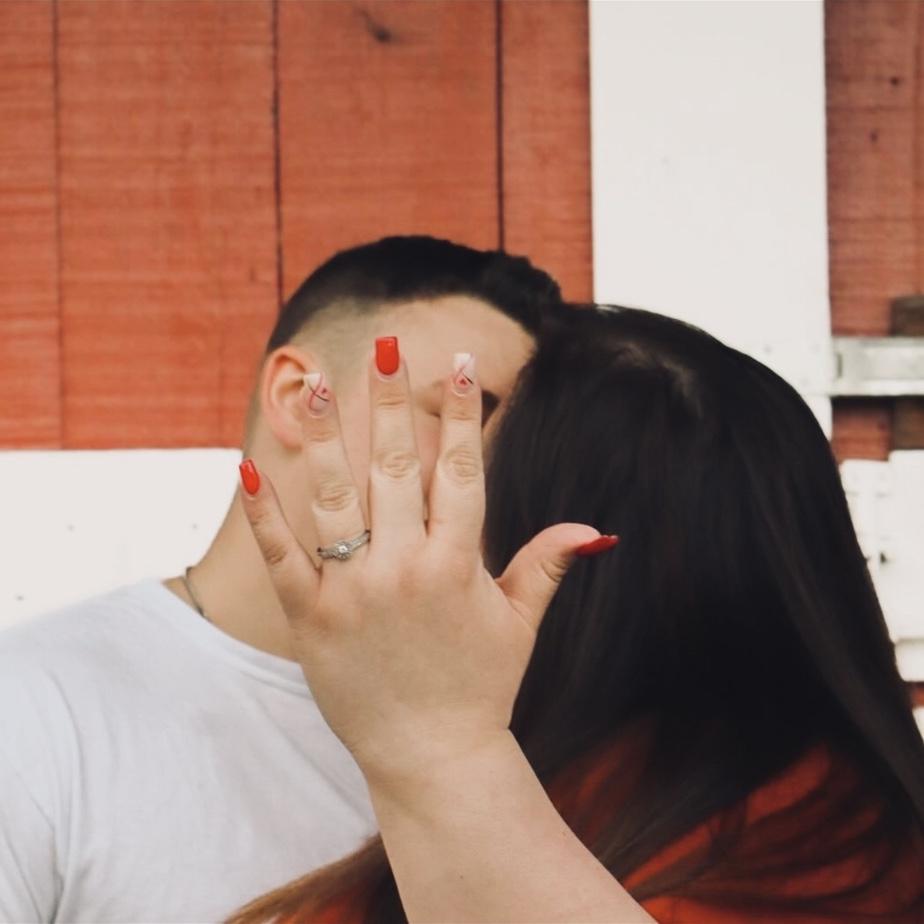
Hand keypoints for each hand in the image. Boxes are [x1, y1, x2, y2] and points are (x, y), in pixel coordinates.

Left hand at [239, 346, 613, 785]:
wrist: (432, 759)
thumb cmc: (481, 687)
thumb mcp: (520, 624)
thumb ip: (546, 565)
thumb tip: (596, 528)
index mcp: (458, 563)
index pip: (463, 470)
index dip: (464, 413)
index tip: (461, 361)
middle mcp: (405, 568)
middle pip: (398, 466)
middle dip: (395, 401)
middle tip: (385, 345)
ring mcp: (354, 592)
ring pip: (336, 497)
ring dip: (326, 436)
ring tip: (316, 381)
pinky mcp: (310, 620)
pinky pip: (283, 557)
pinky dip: (265, 513)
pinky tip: (249, 468)